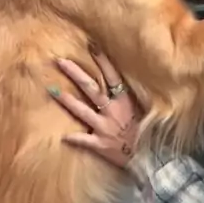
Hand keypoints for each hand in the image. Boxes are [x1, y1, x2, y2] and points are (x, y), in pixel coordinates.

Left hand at [48, 50, 139, 169]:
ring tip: (51, 90)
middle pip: (92, 88)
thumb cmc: (150, 132)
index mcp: (125, 100)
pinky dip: (74, 138)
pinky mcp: (101, 145)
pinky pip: (85, 141)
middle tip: (60, 61)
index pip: (112, 76)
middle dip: (75, 74)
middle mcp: (113, 110)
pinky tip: (62, 136)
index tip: (91, 45)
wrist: (152, 158)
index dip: (102, 60)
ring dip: (67, 100)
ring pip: (83, 111)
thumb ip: (134, 96)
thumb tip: (125, 80)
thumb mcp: (145, 109)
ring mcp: (105, 127)